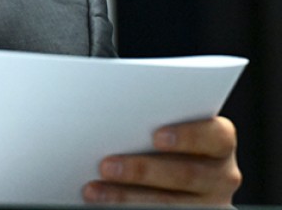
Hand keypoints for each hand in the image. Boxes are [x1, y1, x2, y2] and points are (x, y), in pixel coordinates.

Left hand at [83, 116, 240, 204]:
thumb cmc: (157, 143)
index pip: (217, 136)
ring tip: (94, 191)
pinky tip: (103, 204)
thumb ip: (150, 124)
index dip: (188, 135)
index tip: (156, 136)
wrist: (168, 178)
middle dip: (143, 170)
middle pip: (188, 174)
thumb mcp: (164, 131)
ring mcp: (209, 203)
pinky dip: (127, 209)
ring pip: (172, 203)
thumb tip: (108, 115)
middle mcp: (221, 175)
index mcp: (218, 143)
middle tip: (106, 165)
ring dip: (128, 197)